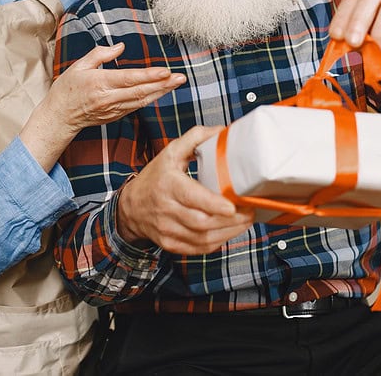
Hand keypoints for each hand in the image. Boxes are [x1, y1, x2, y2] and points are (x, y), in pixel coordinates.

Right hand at [22, 43, 184, 168]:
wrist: (60, 117)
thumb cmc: (67, 89)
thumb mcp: (79, 66)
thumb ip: (100, 54)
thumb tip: (121, 47)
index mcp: (99, 83)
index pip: (129, 79)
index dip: (149, 76)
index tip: (165, 71)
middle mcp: (108, 98)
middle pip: (141, 91)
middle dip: (163, 84)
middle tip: (181, 77)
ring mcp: (113, 109)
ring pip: (142, 100)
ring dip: (161, 92)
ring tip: (177, 83)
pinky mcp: (116, 116)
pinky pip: (137, 106)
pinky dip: (151, 98)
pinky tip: (162, 91)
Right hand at [118, 125, 254, 254]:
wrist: (130, 207)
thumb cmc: (156, 177)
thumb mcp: (171, 152)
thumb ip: (196, 138)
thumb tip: (222, 131)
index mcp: (168, 185)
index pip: (191, 197)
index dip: (213, 204)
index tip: (232, 205)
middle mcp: (166, 210)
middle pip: (201, 222)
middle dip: (231, 220)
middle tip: (249, 210)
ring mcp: (168, 230)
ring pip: (202, 238)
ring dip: (229, 232)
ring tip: (245, 220)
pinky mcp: (171, 244)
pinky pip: (199, 249)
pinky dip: (218, 242)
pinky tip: (229, 231)